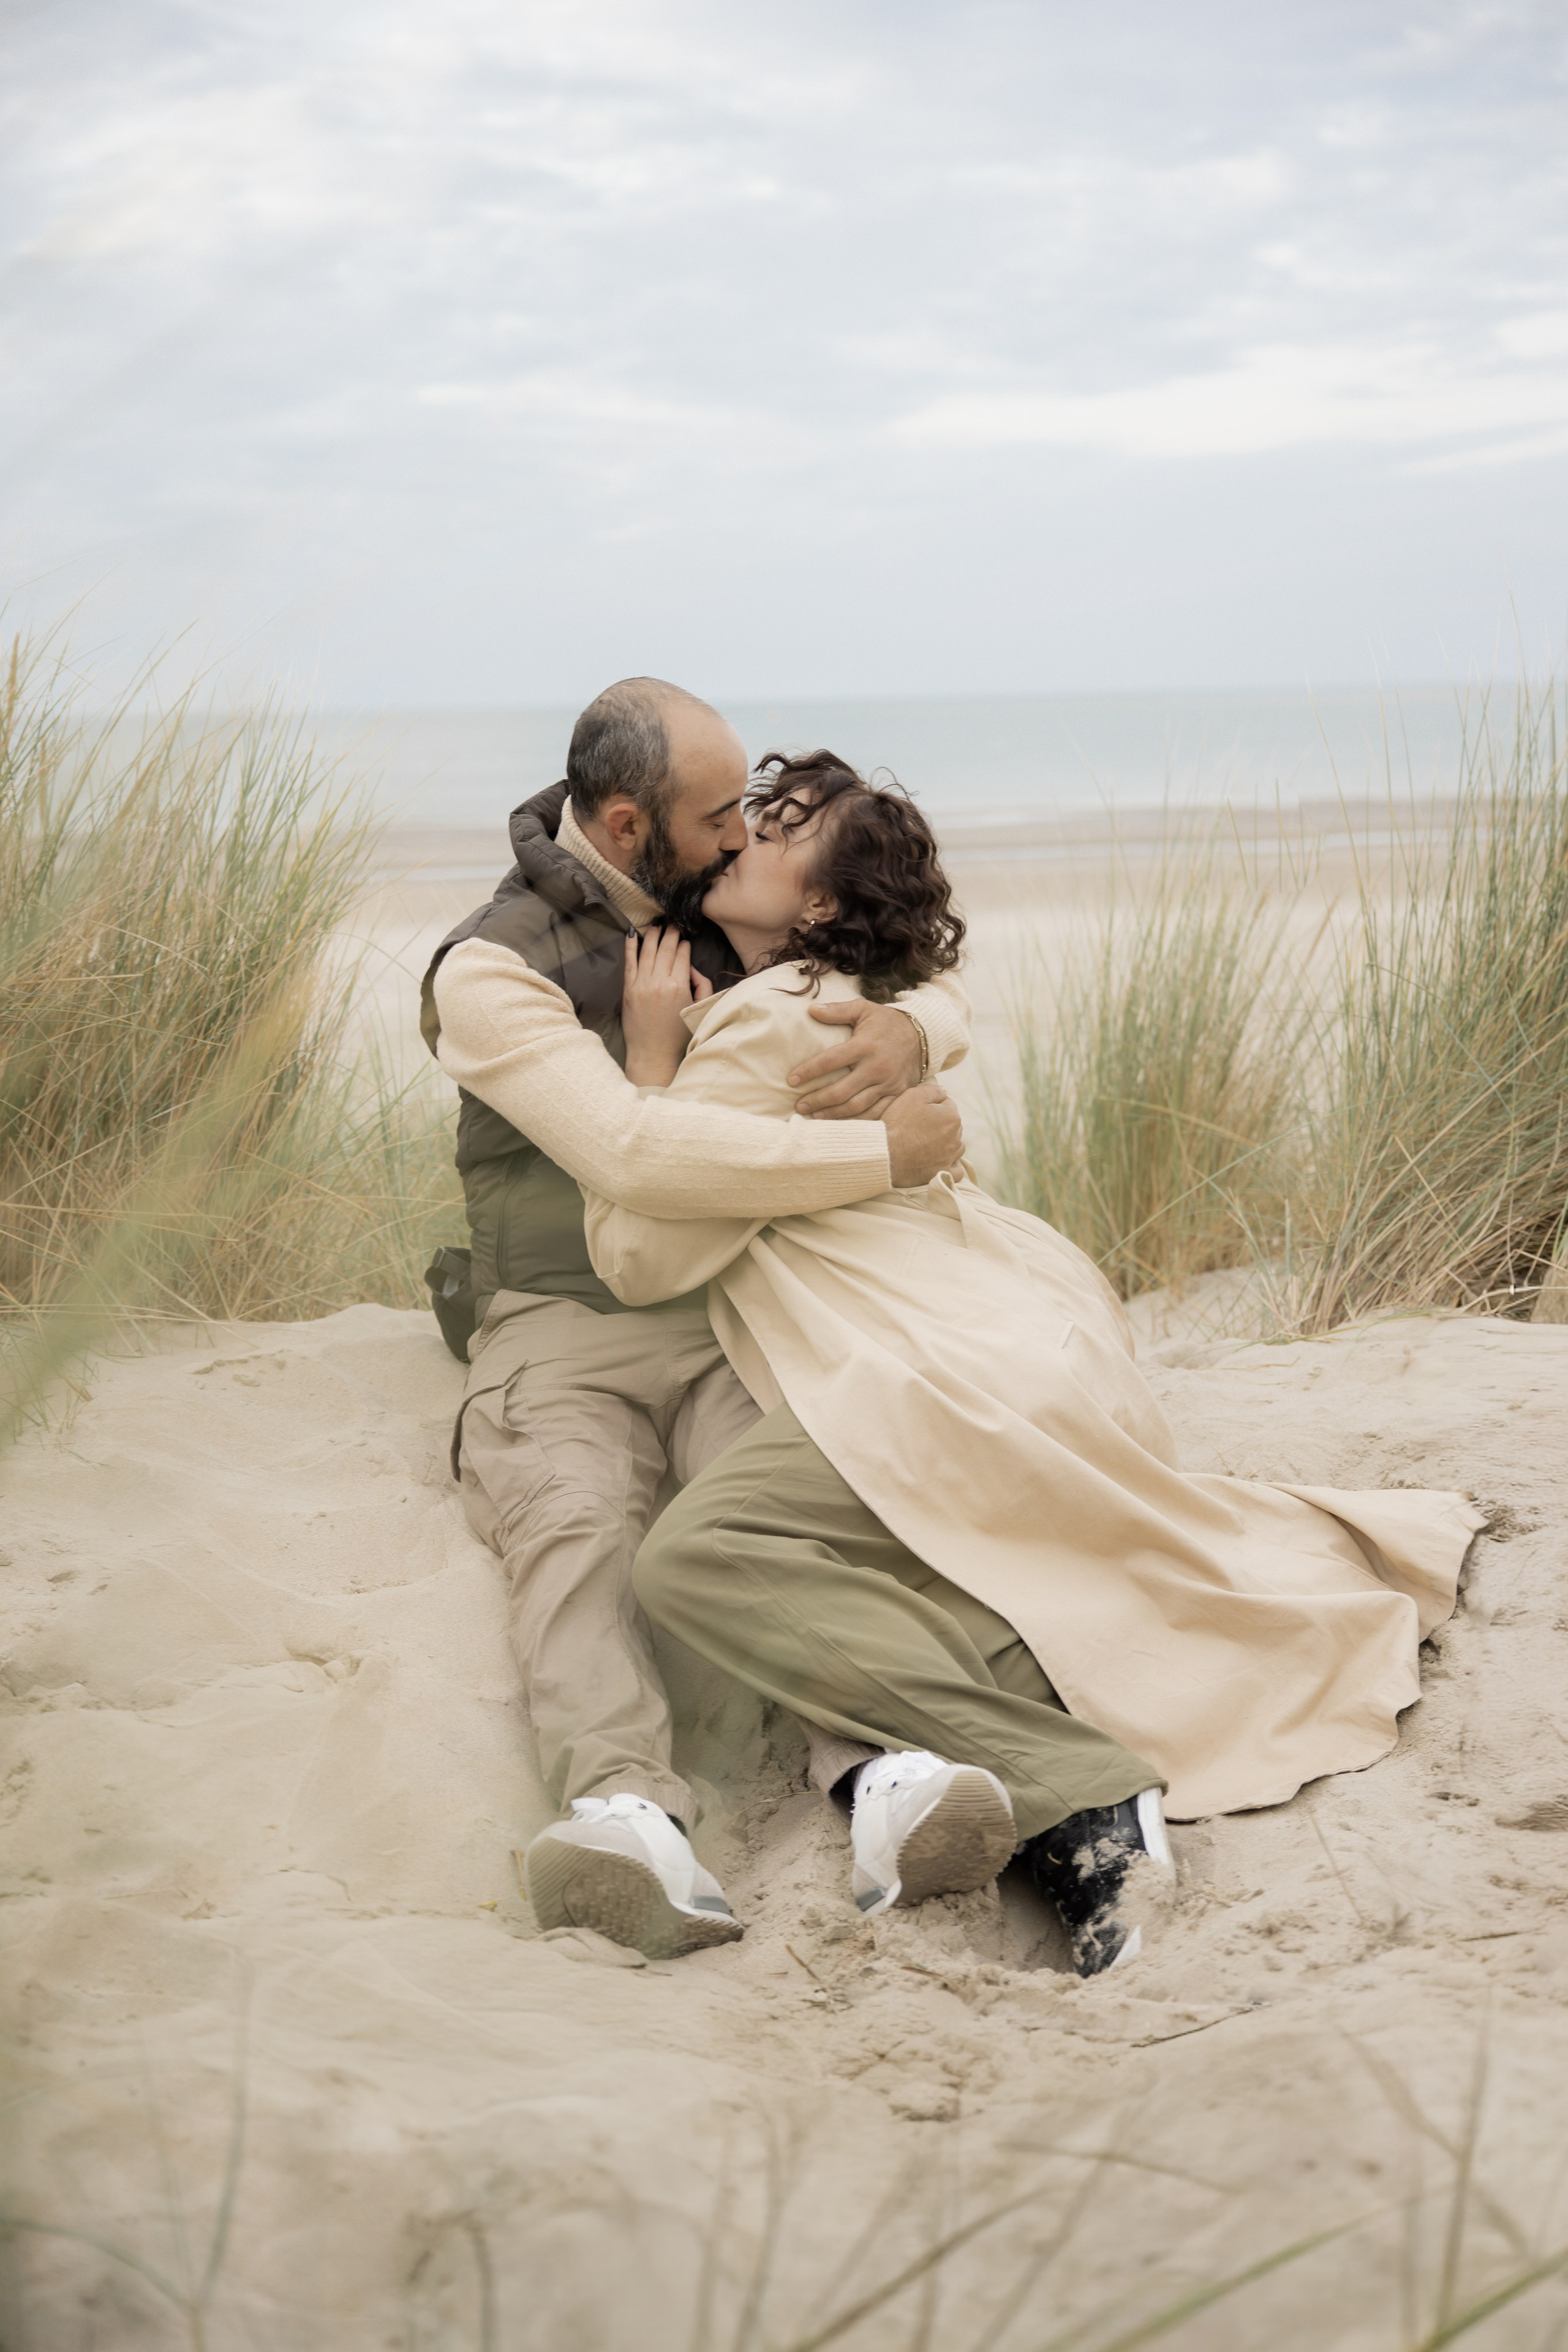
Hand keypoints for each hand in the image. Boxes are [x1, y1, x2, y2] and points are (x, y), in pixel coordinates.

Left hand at [622, 927, 711, 1086]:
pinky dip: (630, 947)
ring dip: (653, 935)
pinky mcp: (628, 990)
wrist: (653, 1054)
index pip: (683, 955)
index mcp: (679, 985)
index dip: (685, 944)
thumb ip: (702, 985)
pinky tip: (632, 934)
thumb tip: (692, 967)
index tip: (686, 938)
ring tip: (656, 924)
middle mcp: (659, 981)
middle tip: (673, 923)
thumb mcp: (698, 1008)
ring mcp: (641, 984)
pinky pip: (629, 962)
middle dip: (671, 933)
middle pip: (666, 948)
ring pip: (647, 951)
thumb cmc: (678, 1035)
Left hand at [788, 1000, 924, 1118]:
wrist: (923, 1036)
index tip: (792, 1081)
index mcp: (865, 1045)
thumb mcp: (864, 1009)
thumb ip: (838, 1010)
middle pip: (841, 1091)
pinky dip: (857, 1121)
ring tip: (815, 1117)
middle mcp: (877, 1067)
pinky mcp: (897, 1095)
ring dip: (833, 1115)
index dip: (809, 1071)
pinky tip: (841, 1123)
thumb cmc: (887, 1023)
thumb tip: (811, 1010)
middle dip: (817, 1100)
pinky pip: (875, 1114)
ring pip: (856, 1106)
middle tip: (799, 1106)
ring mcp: (888, 1084)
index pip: (831, 1061)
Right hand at [882, 1083, 963, 1188]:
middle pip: (952, 1125)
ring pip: (956, 1146)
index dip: (932, 1106)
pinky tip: (941, 1161)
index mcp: (952, 1116)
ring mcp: (950, 1156)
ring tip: (928, 1144)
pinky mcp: (943, 1172)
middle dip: (941, 1124)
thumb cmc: (897, 1123)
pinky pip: (956, 1170)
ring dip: (947, 1143)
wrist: (885, 1153)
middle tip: (919, 1127)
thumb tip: (945, 1091)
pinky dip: (951, 1165)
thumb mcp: (912, 1096)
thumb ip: (933, 1090)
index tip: (919, 1111)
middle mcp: (956, 1137)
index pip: (948, 1104)